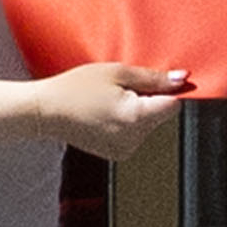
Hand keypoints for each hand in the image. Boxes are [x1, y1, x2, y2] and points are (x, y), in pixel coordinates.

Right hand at [36, 61, 190, 156]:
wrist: (44, 110)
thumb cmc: (75, 88)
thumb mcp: (116, 72)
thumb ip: (153, 77)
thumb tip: (182, 79)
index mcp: (135, 117)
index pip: (173, 106)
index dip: (166, 91)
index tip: (153, 82)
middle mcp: (133, 138)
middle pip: (160, 115)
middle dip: (149, 100)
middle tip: (121, 90)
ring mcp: (125, 149)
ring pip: (148, 125)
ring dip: (138, 112)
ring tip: (109, 102)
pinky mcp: (117, 154)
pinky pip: (135, 135)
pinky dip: (127, 123)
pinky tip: (105, 114)